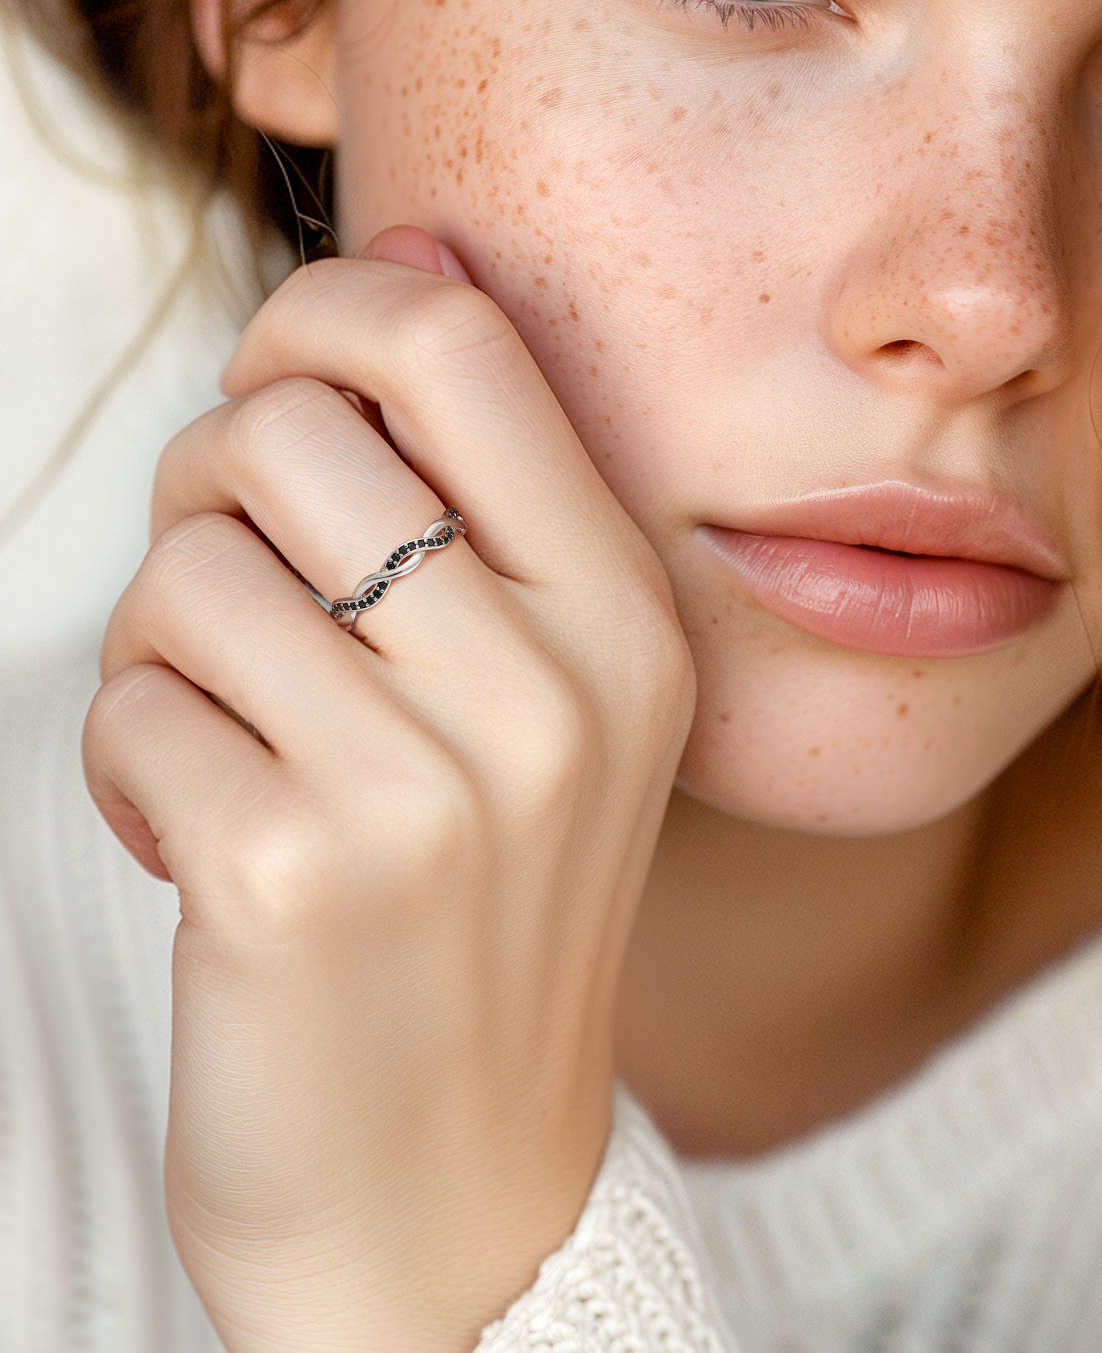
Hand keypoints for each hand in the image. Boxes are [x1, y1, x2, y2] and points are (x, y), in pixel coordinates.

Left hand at [82, 230, 694, 1351]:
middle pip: (286, 431)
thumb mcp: (552, 698)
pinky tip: (197, 837)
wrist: (449, 1196)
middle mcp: (552, 686)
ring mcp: (426, 785)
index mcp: (626, 616)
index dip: (325, 310)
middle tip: (237, 601)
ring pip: (188, 566)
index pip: (456, 343)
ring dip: (163, 649)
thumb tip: (406, 253)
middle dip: (210, 493)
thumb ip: (484, 489)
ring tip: (225, 739)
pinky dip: (128, 758)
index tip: (282, 376)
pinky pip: (130, 704)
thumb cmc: (475, 914)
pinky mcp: (286, 874)